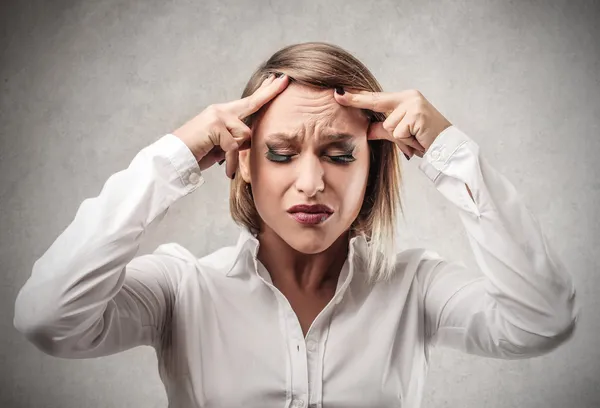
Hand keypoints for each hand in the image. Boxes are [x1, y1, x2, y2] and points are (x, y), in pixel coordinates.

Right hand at [172, 73, 289, 177]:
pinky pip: (234, 147)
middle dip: (269, 93)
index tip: (276, 80)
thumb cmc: (197, 154)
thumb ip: (237, 139)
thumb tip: (252, 140)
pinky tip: (227, 171)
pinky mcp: (215, 126)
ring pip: (245, 134)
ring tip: (225, 162)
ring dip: (239, 153)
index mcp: (223, 113)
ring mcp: (218, 116)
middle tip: (285, 80)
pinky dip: (232, 162)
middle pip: (252, 103)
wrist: (173, 158)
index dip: (264, 92)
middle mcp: (221, 110)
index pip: (248, 102)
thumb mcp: (221, 146)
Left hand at [333, 89, 451, 158]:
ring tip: (416, 139)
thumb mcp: (401, 134)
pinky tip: (419, 139)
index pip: (376, 98)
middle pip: (379, 109)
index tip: (338, 93)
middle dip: (368, 110)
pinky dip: (406, 141)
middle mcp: (408, 97)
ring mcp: (413, 104)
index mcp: (404, 98)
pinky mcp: (416, 114)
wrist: (448, 146)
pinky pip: (398, 132)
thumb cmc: (425, 140)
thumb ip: (383, 129)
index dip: (357, 97)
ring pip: (388, 126)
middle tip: (351, 102)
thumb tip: (365, 130)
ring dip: (400, 138)